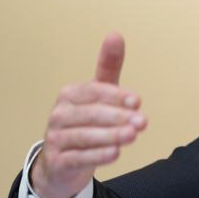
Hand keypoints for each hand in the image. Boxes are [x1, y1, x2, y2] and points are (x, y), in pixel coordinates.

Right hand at [30, 32, 147, 197]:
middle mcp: (59, 114)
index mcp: (70, 95)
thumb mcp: (98, 95)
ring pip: (86, 136)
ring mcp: (56, 138)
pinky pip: (79, 157)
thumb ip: (108, 67)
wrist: (62, 163)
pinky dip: (98, 155)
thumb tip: (115, 34)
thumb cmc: (85, 122)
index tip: (138, 101)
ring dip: (111, 136)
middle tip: (142, 122)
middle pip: (92, 114)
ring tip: (132, 136)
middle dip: (119, 117)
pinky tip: (116, 153)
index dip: (117, 96)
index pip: (95, 92)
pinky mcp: (58, 161)